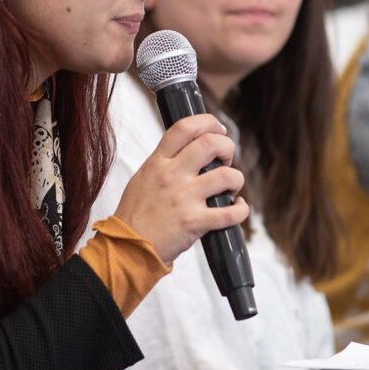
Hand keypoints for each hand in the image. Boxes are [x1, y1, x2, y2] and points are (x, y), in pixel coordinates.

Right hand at [112, 113, 247, 263]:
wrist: (127, 247)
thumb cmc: (135, 214)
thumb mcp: (143, 177)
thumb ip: (164, 161)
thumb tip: (189, 148)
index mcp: (157, 162)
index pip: (184, 128)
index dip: (208, 122)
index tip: (218, 128)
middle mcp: (172, 175)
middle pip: (211, 143)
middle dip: (227, 147)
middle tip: (226, 158)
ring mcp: (184, 198)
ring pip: (227, 175)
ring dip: (236, 179)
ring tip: (231, 186)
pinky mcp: (195, 222)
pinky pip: (230, 213)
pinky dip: (241, 209)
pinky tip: (237, 208)